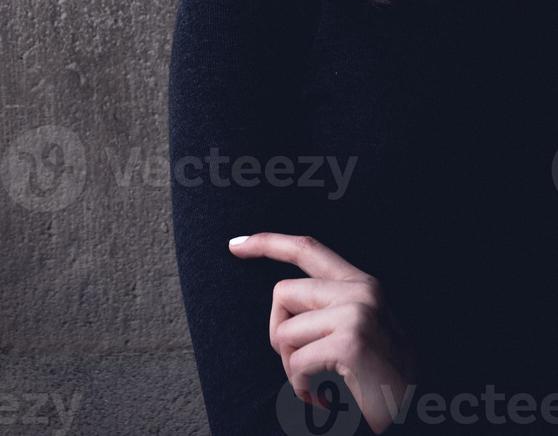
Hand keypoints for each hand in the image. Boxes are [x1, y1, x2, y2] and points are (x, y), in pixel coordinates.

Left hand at [228, 232, 418, 433]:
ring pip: (284, 332)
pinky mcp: (350, 342)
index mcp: (362, 284)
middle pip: (282, 294)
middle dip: (279, 335)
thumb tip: (284, 308)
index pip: (307, 248)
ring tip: (321, 385)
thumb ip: (329, 310)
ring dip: (292, 369)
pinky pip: (296, 363)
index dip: (268, 242)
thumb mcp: (361, 332)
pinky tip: (325, 400)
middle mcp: (361, 290)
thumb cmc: (383, 382)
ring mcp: (357, 313)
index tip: (236, 244)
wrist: (422, 414)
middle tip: (305, 367)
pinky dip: (301, 389)